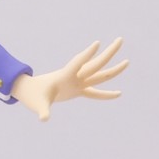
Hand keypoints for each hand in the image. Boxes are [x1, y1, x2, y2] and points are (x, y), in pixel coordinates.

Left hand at [11, 38, 127, 121]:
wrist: (31, 92)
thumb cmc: (34, 96)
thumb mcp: (38, 104)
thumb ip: (43, 111)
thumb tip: (43, 119)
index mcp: (65, 76)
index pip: (77, 63)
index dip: (86, 55)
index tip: (97, 44)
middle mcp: (75, 77)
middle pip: (96, 64)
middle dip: (108, 53)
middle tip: (120, 39)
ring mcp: (78, 83)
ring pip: (99, 74)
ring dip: (113, 68)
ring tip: (127, 60)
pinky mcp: (78, 90)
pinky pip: (95, 92)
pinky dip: (106, 94)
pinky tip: (118, 94)